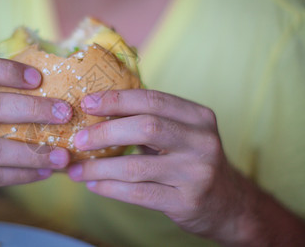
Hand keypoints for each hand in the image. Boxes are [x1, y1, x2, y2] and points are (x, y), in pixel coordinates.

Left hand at [67, 89, 251, 241]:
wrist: (229, 204)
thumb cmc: (192, 161)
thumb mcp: (182, 133)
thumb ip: (150, 119)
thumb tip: (97, 110)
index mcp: (198, 117)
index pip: (152, 100)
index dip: (116, 100)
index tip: (87, 103)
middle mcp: (202, 141)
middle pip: (146, 127)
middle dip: (105, 132)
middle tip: (79, 139)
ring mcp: (197, 173)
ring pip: (136, 166)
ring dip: (99, 167)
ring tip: (76, 169)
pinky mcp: (187, 202)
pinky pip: (138, 194)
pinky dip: (110, 188)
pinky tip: (94, 185)